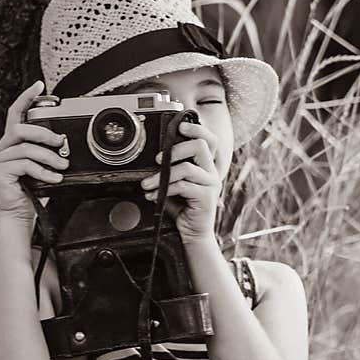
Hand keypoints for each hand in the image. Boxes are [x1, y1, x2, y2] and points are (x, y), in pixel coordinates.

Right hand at [0, 81, 68, 221]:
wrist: (20, 216)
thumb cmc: (32, 193)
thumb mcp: (42, 168)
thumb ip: (46, 153)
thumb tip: (64, 144)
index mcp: (11, 144)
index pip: (16, 114)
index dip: (27, 98)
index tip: (39, 85)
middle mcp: (0, 149)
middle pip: (21, 129)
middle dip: (45, 134)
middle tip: (61, 145)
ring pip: (26, 147)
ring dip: (48, 157)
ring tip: (61, 167)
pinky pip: (24, 164)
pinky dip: (43, 171)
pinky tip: (53, 178)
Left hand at [140, 121, 221, 243]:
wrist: (193, 234)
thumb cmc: (183, 208)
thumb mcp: (174, 184)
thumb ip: (169, 169)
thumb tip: (152, 156)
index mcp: (206, 165)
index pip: (209, 139)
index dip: (196, 128)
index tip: (180, 126)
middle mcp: (212, 172)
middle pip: (201, 145)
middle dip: (175, 149)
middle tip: (157, 159)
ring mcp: (211, 184)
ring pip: (187, 167)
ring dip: (162, 175)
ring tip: (147, 184)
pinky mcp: (206, 197)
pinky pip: (183, 186)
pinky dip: (164, 190)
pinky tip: (153, 196)